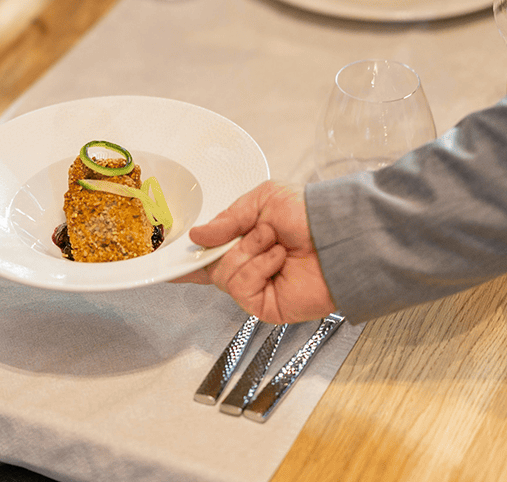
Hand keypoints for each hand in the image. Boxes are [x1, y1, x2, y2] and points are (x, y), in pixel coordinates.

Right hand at [176, 180, 335, 323]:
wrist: (339, 236)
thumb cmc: (311, 215)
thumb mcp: (262, 200)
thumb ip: (227, 219)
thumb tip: (197, 236)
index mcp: (244, 241)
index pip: (208, 255)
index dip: (189, 260)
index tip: (168, 264)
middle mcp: (248, 266)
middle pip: (211, 265)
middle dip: (233, 244)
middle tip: (260, 233)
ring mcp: (255, 287)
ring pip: (224, 274)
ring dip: (250, 252)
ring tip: (276, 244)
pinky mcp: (264, 305)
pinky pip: (241, 286)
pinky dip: (259, 267)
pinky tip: (279, 260)